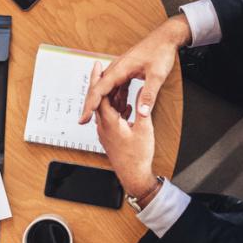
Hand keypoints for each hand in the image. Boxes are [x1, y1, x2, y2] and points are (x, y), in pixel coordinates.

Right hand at [78, 15, 190, 123]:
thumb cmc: (160, 52)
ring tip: (104, 119)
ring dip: (105, 103)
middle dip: (91, 106)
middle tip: (84, 121)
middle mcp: (117, 68)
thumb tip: (143, 113)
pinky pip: (116, 86)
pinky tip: (120, 107)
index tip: (84, 118)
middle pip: (98, 89)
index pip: (99, 90)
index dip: (90, 105)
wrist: (166, 38)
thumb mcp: (157, 76)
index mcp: (120, 69)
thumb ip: (149, 95)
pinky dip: (116, 98)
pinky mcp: (126, 71)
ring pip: (107, 89)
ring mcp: (121, 69)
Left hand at [91, 62, 156, 197]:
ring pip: (104, 109)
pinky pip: (109, 118)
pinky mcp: (110, 138)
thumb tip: (142, 93)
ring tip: (117, 86)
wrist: (133, 176)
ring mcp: (105, 133)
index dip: (99, 79)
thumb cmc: (137, 157)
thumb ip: (142, 109)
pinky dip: (115, 109)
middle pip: (98, 100)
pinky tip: (125, 107)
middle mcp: (103, 127)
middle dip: (100, 84)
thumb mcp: (145, 129)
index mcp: (109, 123)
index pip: (100, 96)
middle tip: (101, 68)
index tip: (99, 66)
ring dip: (109, 97)